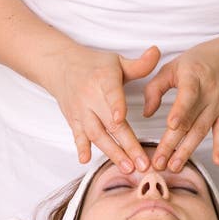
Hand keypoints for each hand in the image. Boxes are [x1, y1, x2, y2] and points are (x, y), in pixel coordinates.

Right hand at [50, 43, 160, 171]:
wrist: (61, 65)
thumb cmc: (95, 65)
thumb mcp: (117, 61)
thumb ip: (139, 63)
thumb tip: (157, 52)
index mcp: (104, 78)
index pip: (110, 93)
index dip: (115, 105)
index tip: (120, 118)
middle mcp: (90, 96)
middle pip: (109, 123)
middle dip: (126, 144)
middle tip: (142, 163)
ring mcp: (80, 110)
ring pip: (96, 134)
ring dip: (111, 152)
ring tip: (128, 168)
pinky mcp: (72, 119)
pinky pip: (77, 135)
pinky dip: (81, 147)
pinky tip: (86, 160)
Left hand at [142, 38, 218, 171]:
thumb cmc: (201, 60)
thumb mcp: (174, 65)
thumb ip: (156, 87)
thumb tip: (147, 113)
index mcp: (193, 76)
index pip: (188, 94)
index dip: (180, 110)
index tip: (171, 124)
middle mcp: (208, 92)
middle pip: (189, 120)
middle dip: (173, 143)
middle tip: (159, 162)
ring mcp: (218, 104)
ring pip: (202, 130)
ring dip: (188, 150)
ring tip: (174, 166)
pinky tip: (218, 161)